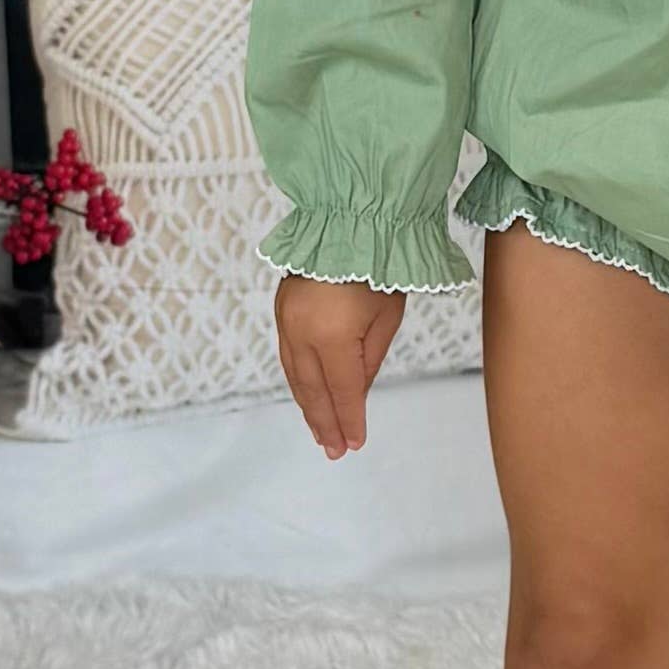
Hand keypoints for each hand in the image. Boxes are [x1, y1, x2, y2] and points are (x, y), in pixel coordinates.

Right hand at [275, 272, 403, 456]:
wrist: (353, 219)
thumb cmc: (381, 264)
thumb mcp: (387, 317)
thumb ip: (369, 361)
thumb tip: (355, 396)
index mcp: (333, 336)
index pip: (342, 390)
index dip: (349, 420)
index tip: (355, 444)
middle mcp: (302, 331)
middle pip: (313, 389)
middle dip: (325, 422)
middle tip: (334, 450)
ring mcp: (286, 319)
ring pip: (294, 375)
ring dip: (308, 405)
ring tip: (320, 431)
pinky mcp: (281, 308)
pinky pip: (287, 354)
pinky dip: (298, 379)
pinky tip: (307, 395)